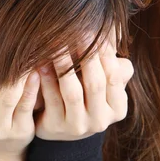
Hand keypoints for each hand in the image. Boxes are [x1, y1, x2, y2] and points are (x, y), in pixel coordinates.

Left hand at [34, 25, 133, 140]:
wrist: (60, 126)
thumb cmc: (84, 94)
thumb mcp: (102, 83)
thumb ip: (111, 64)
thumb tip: (111, 37)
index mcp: (118, 109)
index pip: (114, 77)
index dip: (105, 54)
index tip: (94, 32)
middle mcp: (101, 121)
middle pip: (95, 84)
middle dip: (86, 57)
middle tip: (77, 33)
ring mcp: (78, 127)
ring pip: (73, 93)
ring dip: (65, 67)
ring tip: (57, 45)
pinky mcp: (55, 127)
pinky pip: (52, 101)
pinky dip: (47, 81)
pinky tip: (41, 64)